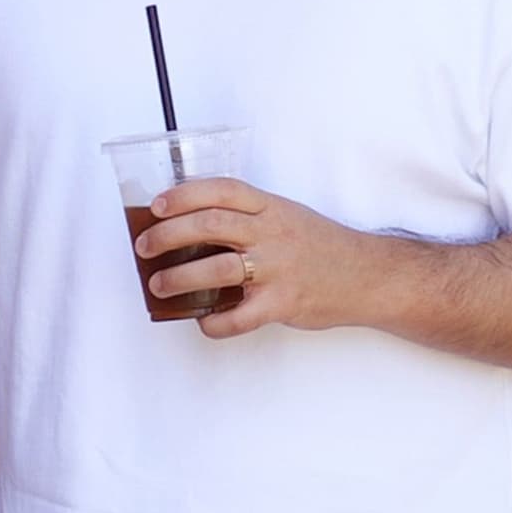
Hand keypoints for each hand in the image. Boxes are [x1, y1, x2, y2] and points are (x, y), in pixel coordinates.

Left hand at [133, 177, 396, 338]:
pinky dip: (214, 322)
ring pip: (219, 269)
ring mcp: (279, 268)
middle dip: (169, 235)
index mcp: (271, 207)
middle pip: (211, 226)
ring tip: (158, 285)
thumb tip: (188, 228)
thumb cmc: (318, 246)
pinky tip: (201, 321)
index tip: (157, 205)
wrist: (366, 276)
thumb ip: (247, 218)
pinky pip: (240, 317)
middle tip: (145, 247)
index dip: (185, 195)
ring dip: (180, 277)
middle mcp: (273, 233)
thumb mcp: (286, 216)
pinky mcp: (284, 302)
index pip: (222, 190)